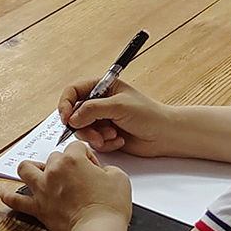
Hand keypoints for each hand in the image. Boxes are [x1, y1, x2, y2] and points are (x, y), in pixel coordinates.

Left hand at [0, 141, 132, 230]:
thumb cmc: (108, 208)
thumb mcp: (119, 178)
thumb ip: (108, 168)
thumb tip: (102, 172)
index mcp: (72, 160)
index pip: (77, 147)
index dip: (87, 157)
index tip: (93, 169)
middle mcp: (54, 171)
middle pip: (54, 157)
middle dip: (64, 163)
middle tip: (76, 177)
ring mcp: (43, 189)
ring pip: (27, 169)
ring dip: (31, 168)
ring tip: (35, 170)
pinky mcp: (38, 208)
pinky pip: (16, 201)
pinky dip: (7, 196)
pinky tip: (1, 192)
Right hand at [57, 75, 183, 157]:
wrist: (164, 135)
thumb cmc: (148, 114)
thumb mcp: (118, 106)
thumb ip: (92, 109)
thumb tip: (72, 118)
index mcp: (102, 87)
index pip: (73, 91)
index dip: (66, 104)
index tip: (66, 119)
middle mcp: (99, 103)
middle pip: (75, 114)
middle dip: (85, 126)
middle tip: (95, 134)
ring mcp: (102, 120)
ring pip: (83, 130)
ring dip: (96, 136)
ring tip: (112, 136)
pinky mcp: (106, 135)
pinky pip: (94, 142)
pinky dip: (105, 144)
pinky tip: (119, 140)